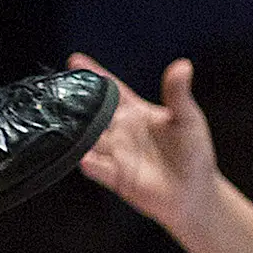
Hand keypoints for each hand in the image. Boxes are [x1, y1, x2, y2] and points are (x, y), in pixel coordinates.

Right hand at [70, 52, 214, 228]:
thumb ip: (178, 94)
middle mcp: (120, 132)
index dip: (94, 74)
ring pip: (89, 140)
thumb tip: (182, 65)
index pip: (111, 90)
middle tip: (58, 91)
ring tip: (62, 122)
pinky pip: (98, 168)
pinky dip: (90, 163)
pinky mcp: (116, 177)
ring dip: (76, 133)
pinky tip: (84, 157)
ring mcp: (116, 154)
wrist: (194, 192)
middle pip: (92, 113)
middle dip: (75, 102)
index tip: (75, 60)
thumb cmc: (193, 153)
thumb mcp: (188, 118)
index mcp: (136, 113)